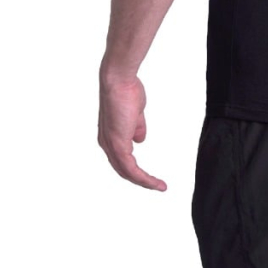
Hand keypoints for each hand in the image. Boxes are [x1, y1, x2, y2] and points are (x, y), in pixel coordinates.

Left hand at [97, 71, 167, 190]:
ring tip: (159, 186)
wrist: (119, 80)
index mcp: (110, 136)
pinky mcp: (118, 146)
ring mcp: (112, 146)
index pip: (121, 159)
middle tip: (156, 185)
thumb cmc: (126, 90)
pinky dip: (144, 178)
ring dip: (144, 182)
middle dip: (140, 180)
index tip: (149, 174)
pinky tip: (154, 182)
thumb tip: (140, 139)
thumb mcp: (135, 112)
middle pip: (123, 170)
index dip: (134, 169)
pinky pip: (131, 170)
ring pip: (127, 173)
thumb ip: (136, 127)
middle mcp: (107, 144)